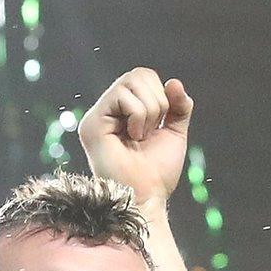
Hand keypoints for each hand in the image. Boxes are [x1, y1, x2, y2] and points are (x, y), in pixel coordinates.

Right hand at [77, 66, 192, 209]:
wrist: (147, 197)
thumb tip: (174, 82)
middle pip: (138, 74)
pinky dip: (138, 116)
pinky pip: (121, 96)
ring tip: (140, 136)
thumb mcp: (174, 133)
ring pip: (131, 83)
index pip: (143, 77)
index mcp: (122, 112)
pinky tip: (131, 137)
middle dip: (158, 101)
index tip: (160, 124)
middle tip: (151, 131)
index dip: (161, 94)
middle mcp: (107, 111)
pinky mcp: (91, 124)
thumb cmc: (157, 173)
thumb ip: (178, 107)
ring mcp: (97, 116)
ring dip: (149, 111)